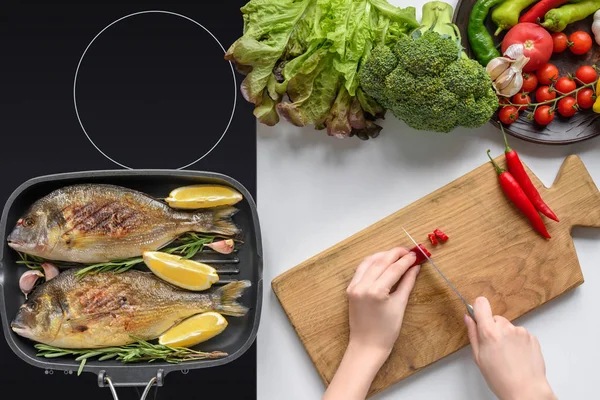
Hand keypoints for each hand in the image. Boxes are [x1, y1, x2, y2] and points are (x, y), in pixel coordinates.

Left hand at [323, 247, 419, 399]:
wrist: (367, 345)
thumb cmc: (387, 330)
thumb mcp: (400, 305)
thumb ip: (407, 283)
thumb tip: (415, 267)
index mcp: (376, 292)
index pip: (394, 269)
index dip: (406, 260)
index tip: (415, 254)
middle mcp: (362, 286)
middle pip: (381, 262)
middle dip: (395, 254)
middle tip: (407, 251)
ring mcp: (354, 287)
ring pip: (369, 262)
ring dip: (382, 255)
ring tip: (396, 254)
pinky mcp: (350, 289)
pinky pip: (361, 269)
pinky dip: (371, 262)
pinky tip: (381, 261)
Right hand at [464, 297, 556, 399]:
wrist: (526, 390)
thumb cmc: (501, 378)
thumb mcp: (478, 357)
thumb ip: (473, 334)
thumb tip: (468, 319)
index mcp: (489, 332)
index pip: (481, 303)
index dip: (478, 308)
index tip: (479, 315)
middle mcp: (505, 328)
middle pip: (495, 318)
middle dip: (493, 328)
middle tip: (494, 347)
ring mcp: (520, 332)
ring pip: (508, 327)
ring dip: (506, 336)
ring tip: (507, 355)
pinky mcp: (532, 337)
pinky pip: (520, 334)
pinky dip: (518, 342)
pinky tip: (517, 356)